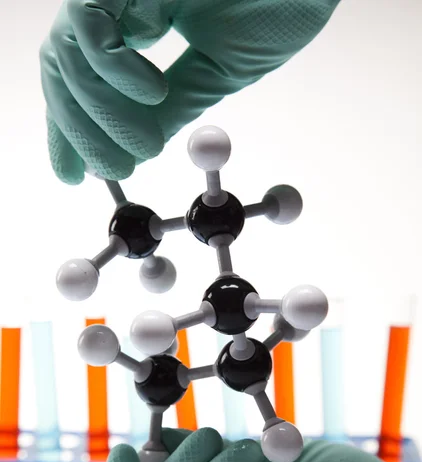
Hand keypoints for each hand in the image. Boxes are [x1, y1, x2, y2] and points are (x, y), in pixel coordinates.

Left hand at [39, 0, 340, 184]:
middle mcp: (123, 5)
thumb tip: (139, 146)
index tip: (76, 174)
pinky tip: (153, 91)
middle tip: (116, 169)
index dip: (71, 129)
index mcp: (140, 26)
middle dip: (81, 132)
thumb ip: (176, 105)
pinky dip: (112, 71)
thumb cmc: (281, 5)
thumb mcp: (220, 72)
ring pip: (68, 55)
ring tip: (145, 146)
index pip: (85, 82)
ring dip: (98, 115)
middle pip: (64, 72)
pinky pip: (91, 24)